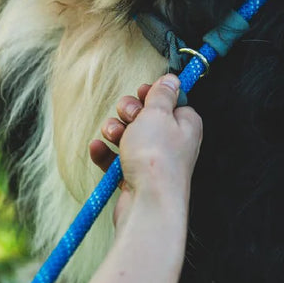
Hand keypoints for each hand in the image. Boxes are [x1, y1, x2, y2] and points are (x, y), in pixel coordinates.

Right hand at [88, 74, 202, 227]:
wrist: (148, 203)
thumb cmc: (157, 156)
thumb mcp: (158, 113)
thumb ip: (162, 94)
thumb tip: (172, 79)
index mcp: (185, 124)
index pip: (170, 101)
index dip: (152, 95)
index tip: (141, 92)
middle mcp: (173, 142)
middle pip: (146, 117)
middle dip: (129, 113)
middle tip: (128, 117)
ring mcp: (154, 161)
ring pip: (129, 137)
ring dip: (114, 131)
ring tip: (111, 134)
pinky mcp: (137, 178)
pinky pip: (117, 160)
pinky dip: (106, 154)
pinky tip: (98, 148)